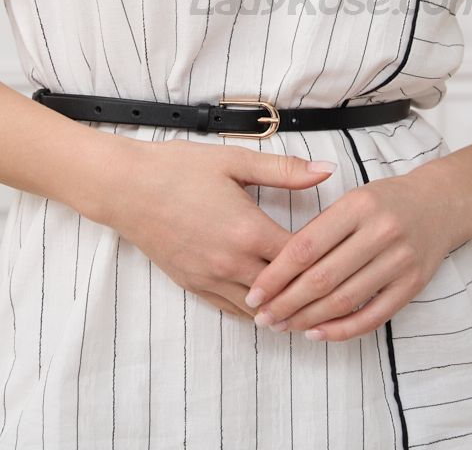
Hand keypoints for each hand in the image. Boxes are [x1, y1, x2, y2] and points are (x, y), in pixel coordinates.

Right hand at [102, 138, 336, 320]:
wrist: (126, 187)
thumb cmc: (179, 168)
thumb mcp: (235, 161)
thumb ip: (284, 170)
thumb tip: (326, 170)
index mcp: (248, 231)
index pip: (301, 258)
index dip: (326, 258)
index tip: (343, 254)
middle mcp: (231, 263)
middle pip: (285, 292)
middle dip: (311, 291)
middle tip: (337, 289)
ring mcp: (210, 279)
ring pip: (259, 309)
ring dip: (284, 309)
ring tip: (310, 307)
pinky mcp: (193, 285)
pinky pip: (232, 310)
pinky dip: (255, 311)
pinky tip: (269, 309)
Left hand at [242, 166, 462, 340]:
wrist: (439, 204)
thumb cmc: (384, 201)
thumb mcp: (352, 198)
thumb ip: (320, 228)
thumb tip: (277, 268)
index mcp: (358, 205)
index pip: (306, 246)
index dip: (277, 275)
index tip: (255, 293)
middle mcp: (381, 231)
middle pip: (323, 278)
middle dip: (287, 303)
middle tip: (263, 318)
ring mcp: (400, 260)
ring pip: (345, 300)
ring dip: (308, 319)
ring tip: (283, 326)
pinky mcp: (413, 284)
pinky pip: (373, 317)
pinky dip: (342, 330)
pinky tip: (317, 333)